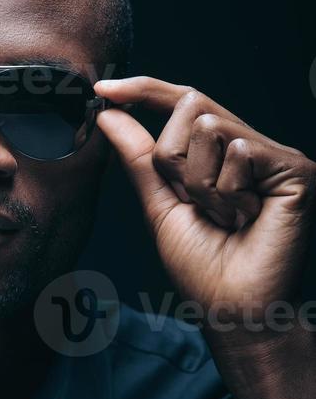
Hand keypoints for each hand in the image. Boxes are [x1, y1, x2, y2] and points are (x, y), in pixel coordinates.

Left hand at [94, 77, 315, 324]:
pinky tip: (246, 219)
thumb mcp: (160, 206)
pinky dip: (228, 193)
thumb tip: (109, 112)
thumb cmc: (201, 268)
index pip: (183, 102)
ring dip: (200, 183)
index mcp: (220, 154)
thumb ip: (139, 159)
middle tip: (194, 204)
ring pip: (211, 127)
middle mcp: (250, 147)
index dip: (144, 89)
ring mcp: (275, 156)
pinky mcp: (296, 169)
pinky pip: (239, 152)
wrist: (232, 309)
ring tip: (224, 218)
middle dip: (174, 157)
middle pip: (192, 105)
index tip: (102, 89)